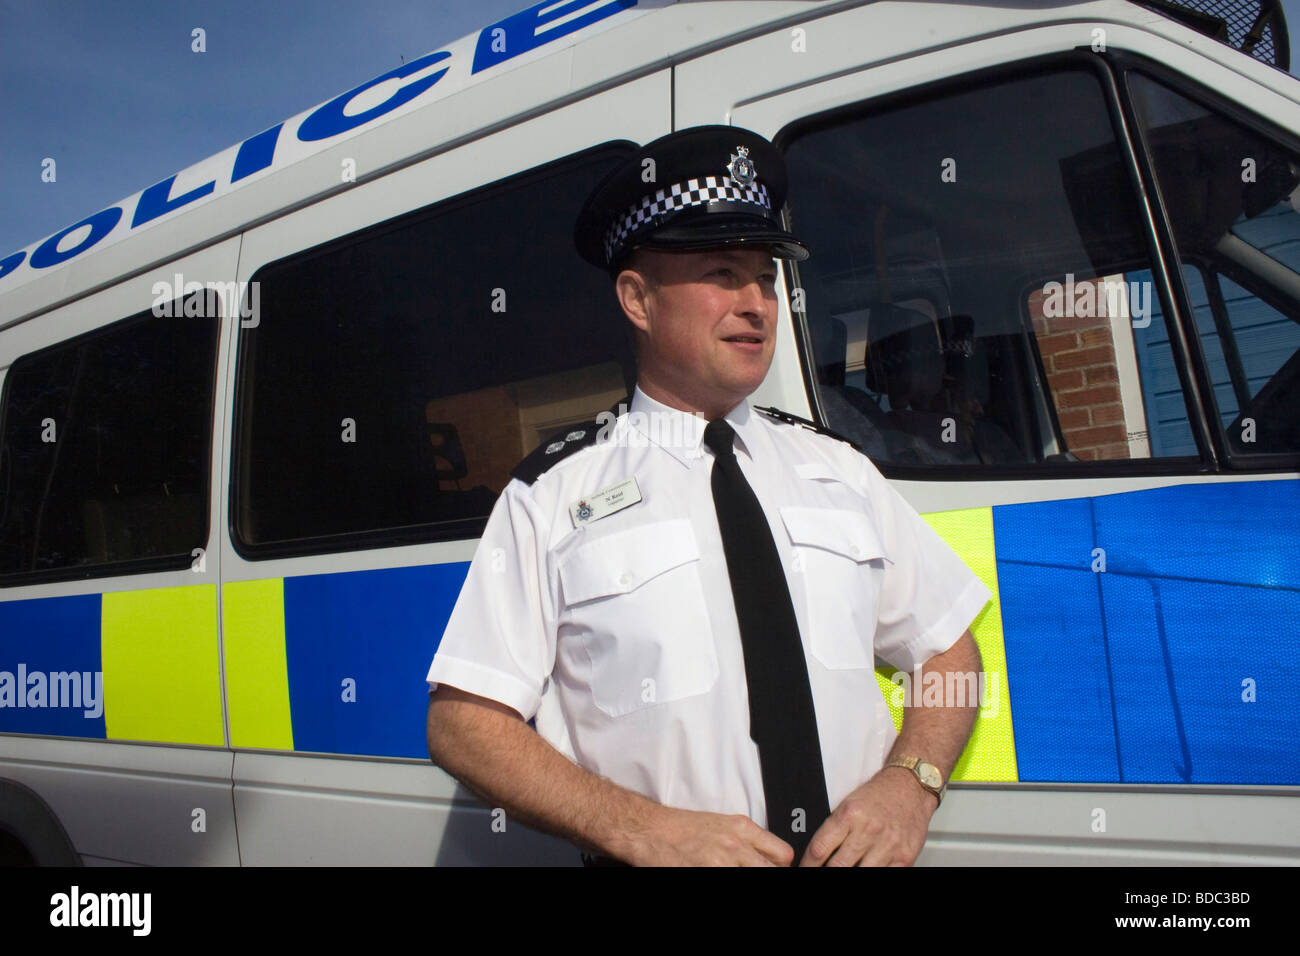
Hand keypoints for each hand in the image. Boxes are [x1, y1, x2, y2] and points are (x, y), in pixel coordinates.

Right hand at [623, 806, 794, 865]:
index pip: (783, 855)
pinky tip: (708, 875)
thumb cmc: (679, 829)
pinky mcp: (704, 872)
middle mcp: (735, 845)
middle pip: (771, 871)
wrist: (647, 829)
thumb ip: (744, 841)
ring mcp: (721, 862)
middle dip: (765, 875)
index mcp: (742, 828)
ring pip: (755, 876)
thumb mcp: (719, 826)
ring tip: (726, 873)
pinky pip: (729, 882)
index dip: (778, 868)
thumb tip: (760, 859)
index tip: (770, 870)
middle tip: (753, 876)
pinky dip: (723, 882)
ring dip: (748, 880)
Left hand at [798, 767, 936, 865]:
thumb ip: (834, 829)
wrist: (910, 786)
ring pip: (860, 874)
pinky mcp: (904, 857)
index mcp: (849, 815)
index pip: (819, 849)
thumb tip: (818, 854)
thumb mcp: (848, 804)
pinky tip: (864, 868)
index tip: (805, 868)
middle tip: (820, 872)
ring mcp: (887, 845)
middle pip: (837, 866)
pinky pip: (884, 875)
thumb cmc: (879, 795)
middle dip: (825, 873)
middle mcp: (868, 830)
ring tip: (844, 868)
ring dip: (848, 874)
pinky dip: (872, 874)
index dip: (808, 864)